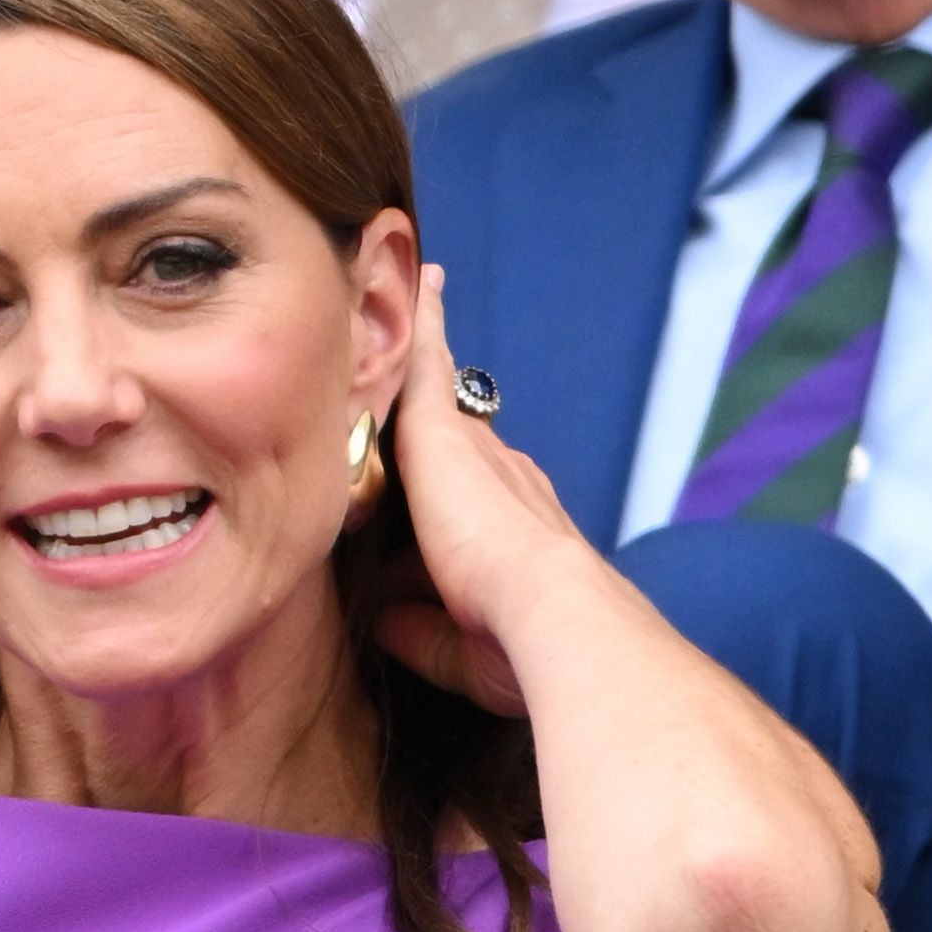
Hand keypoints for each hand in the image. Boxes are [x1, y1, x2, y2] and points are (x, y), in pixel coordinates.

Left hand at [375, 265, 589, 716]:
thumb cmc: (518, 648)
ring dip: (429, 342)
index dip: (463, 467)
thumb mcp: (456, 646)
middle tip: (430, 339)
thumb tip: (383, 622)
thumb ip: (419, 632)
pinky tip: (415, 283)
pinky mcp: (442, 436)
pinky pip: (424, 362)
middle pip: (460, 425)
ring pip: (442, 384)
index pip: (477, 491)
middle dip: (444, 391)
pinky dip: (420, 324)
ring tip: (417, 289)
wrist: (549, 617)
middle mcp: (501, 477)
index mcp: (508, 531)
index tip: (456, 451)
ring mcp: (474, 452)